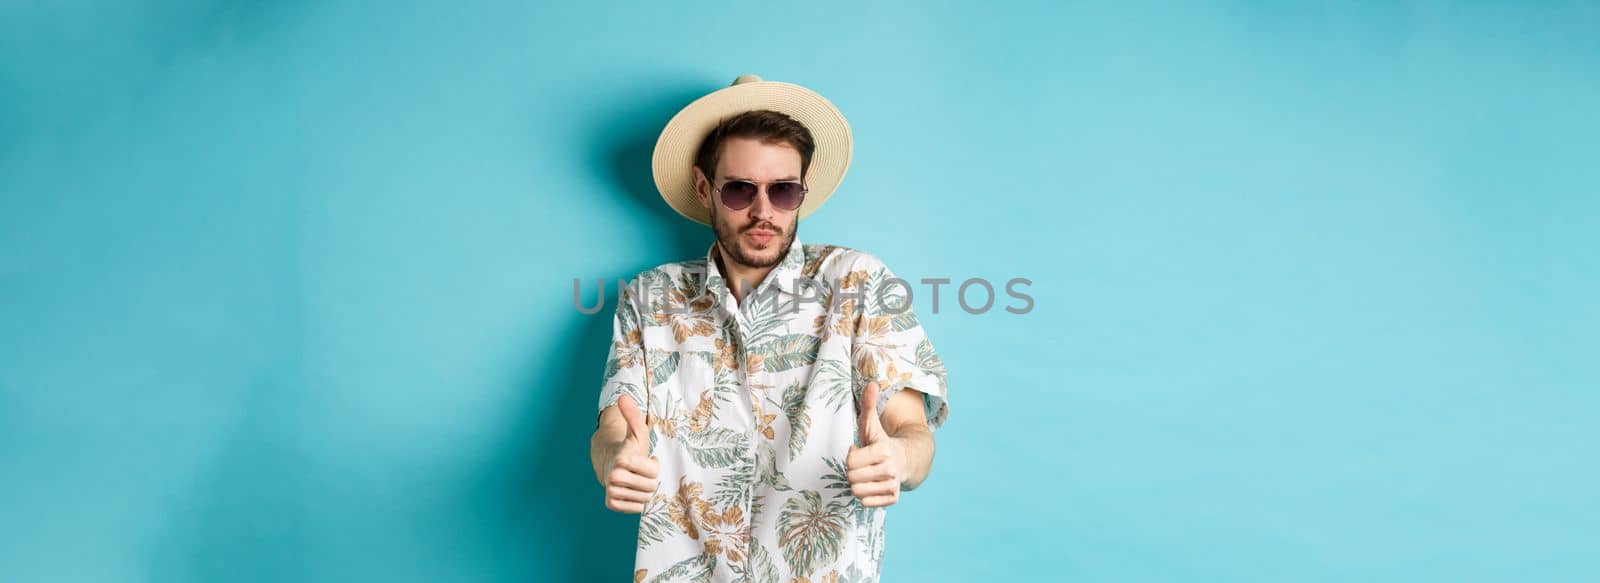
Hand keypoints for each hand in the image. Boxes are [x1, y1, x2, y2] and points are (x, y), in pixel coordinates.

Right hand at [603, 394, 659, 513]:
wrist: (612, 466)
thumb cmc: (630, 450)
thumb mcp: (637, 433)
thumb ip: (633, 416)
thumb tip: (623, 397)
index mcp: (622, 459)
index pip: (653, 471)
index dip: (654, 466)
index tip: (647, 460)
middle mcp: (613, 477)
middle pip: (651, 486)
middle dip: (651, 480)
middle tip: (643, 473)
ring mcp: (611, 492)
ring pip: (645, 499)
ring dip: (646, 491)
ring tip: (638, 481)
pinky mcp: (611, 504)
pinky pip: (637, 509)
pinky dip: (639, 502)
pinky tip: (634, 492)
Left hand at [847, 382, 906, 507]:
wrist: (909, 460)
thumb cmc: (883, 442)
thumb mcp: (873, 424)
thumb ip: (869, 404)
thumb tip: (871, 383)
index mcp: (883, 450)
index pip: (850, 461)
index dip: (851, 456)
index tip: (859, 451)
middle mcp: (889, 469)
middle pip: (851, 478)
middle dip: (853, 471)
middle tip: (862, 464)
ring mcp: (892, 485)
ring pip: (857, 492)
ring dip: (858, 484)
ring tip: (866, 474)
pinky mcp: (893, 498)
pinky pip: (866, 503)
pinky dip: (866, 496)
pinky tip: (872, 485)